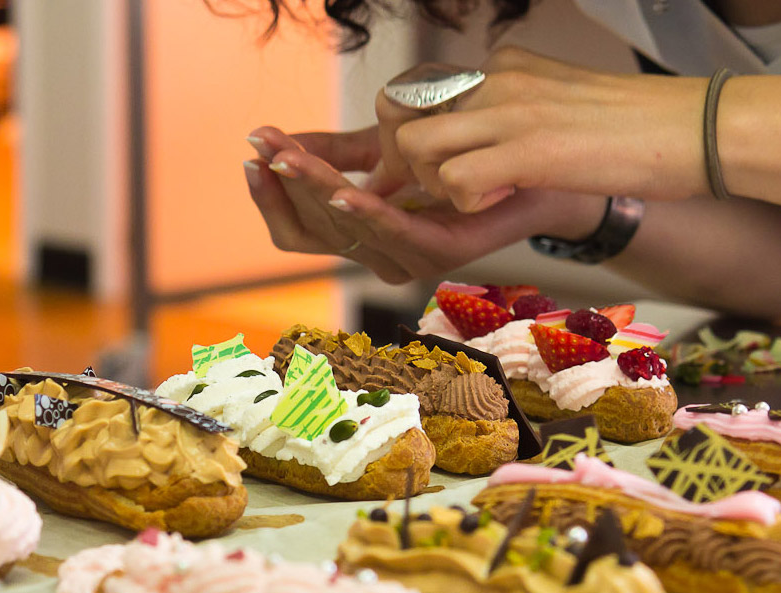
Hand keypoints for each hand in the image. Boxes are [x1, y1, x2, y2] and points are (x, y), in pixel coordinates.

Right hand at [245, 125, 606, 282]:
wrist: (529, 168)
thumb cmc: (458, 157)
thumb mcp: (383, 148)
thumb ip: (334, 150)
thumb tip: (276, 142)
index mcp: (360, 238)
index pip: (295, 230)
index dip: (269, 196)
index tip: (251, 152)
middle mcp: (378, 258)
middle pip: (313, 231)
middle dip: (285, 186)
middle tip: (264, 147)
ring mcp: (407, 262)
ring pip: (346, 231)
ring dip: (314, 191)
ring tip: (287, 159)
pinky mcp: (440, 254)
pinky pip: (393, 234)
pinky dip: (366, 212)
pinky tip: (343, 190)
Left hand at [371, 47, 711, 211]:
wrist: (697, 127)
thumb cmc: (641, 128)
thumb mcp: (562, 104)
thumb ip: (517, 112)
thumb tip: (488, 145)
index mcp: (505, 66)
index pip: (417, 88)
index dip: (406, 132)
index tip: (424, 168)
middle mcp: (499, 79)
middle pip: (398, 110)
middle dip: (404, 160)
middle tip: (436, 190)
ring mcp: (511, 111)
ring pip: (417, 145)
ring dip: (433, 183)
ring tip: (476, 196)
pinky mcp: (530, 150)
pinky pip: (456, 181)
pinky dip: (468, 204)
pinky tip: (505, 201)